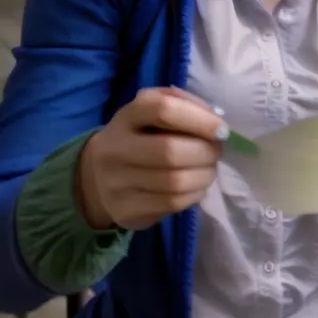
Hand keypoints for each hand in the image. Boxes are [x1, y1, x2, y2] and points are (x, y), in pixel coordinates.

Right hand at [77, 86, 227, 230]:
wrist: (96, 176)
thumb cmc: (138, 136)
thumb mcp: (151, 111)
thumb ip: (183, 105)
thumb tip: (216, 121)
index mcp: (127, 116)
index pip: (162, 109)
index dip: (198, 118)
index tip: (221, 129)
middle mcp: (116, 149)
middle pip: (170, 151)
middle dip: (205, 152)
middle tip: (217, 152)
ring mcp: (117, 184)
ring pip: (174, 183)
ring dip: (204, 176)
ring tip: (209, 169)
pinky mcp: (126, 212)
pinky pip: (171, 204)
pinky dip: (194, 194)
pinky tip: (197, 186)